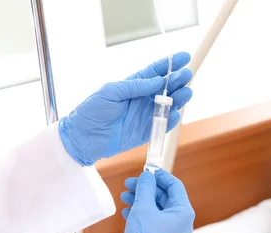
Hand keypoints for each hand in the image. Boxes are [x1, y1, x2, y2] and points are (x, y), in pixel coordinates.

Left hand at [59, 52, 192, 165]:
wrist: (83, 138)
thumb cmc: (92, 111)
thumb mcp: (110, 92)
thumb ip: (134, 86)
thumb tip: (157, 81)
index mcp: (133, 85)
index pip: (155, 72)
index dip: (170, 64)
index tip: (184, 57)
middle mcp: (143, 98)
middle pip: (166, 87)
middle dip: (178, 80)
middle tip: (187, 75)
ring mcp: (146, 115)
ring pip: (168, 105)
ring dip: (179, 98)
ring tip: (186, 92)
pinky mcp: (147, 131)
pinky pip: (163, 124)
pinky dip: (171, 120)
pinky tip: (176, 113)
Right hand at [119, 169, 194, 232]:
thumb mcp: (143, 209)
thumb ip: (145, 189)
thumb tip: (147, 176)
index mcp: (184, 212)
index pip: (174, 185)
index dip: (159, 176)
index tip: (145, 170)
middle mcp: (182, 221)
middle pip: (165, 196)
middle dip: (146, 188)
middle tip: (128, 184)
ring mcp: (173, 231)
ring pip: (157, 208)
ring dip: (141, 200)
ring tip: (124, 196)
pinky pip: (153, 219)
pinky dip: (141, 213)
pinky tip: (127, 211)